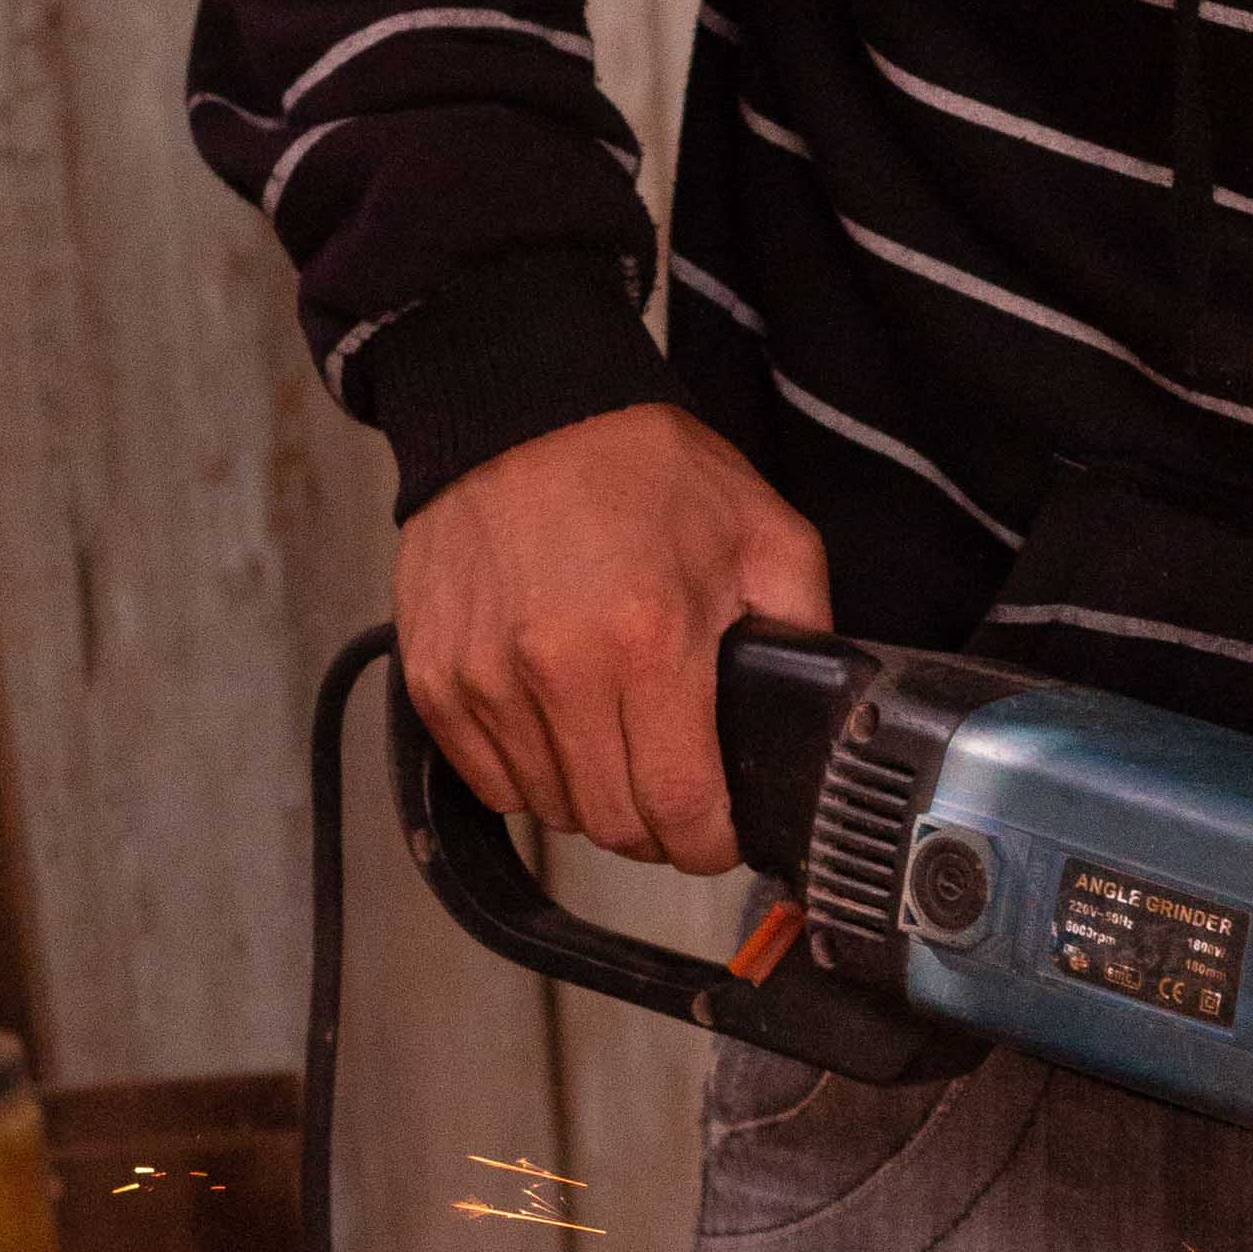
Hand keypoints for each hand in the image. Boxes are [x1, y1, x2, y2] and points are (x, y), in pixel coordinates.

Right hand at [396, 403, 829, 872]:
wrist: (522, 409)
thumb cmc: (642, 467)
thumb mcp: (766, 533)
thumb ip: (806, 629)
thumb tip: (818, 713)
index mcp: (651, 642)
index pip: (679, 808)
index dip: (709, 842)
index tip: (718, 832)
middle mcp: (558, 670)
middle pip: (612, 824)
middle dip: (656, 827)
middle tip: (675, 788)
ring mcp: (485, 678)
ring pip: (549, 808)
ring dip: (591, 796)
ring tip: (616, 740)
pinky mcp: (434, 677)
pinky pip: (487, 779)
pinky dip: (528, 771)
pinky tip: (558, 722)